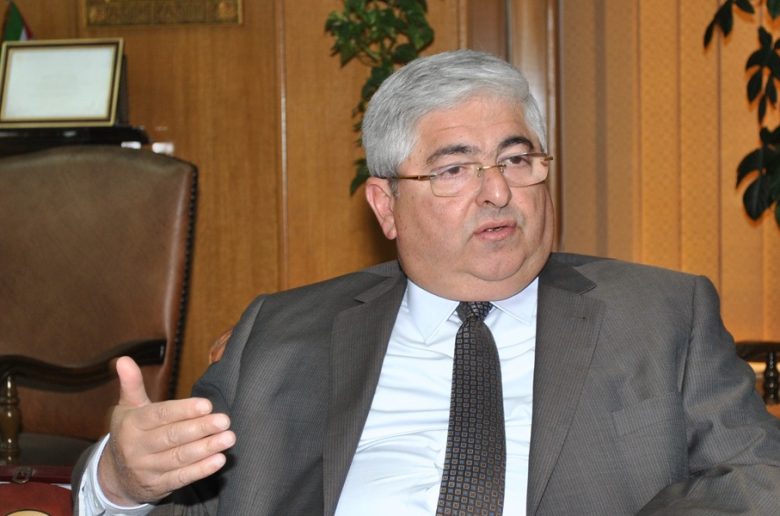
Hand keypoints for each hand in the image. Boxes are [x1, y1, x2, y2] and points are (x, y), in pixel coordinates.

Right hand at [97, 356, 235, 505]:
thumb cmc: (130, 433)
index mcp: (132, 424)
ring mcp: (147, 469)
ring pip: (179, 458)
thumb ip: (131, 384)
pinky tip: (219, 460)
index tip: (206, 405)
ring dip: (206, 448)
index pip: (160, 415)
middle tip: (224, 420)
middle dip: (200, 428)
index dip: (183, 410)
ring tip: (228, 438)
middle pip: (172, 437)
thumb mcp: (127, 408)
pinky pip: (181, 478)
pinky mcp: (158, 486)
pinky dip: (200, 470)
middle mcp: (137, 448)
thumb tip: (123, 359)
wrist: (115, 477)